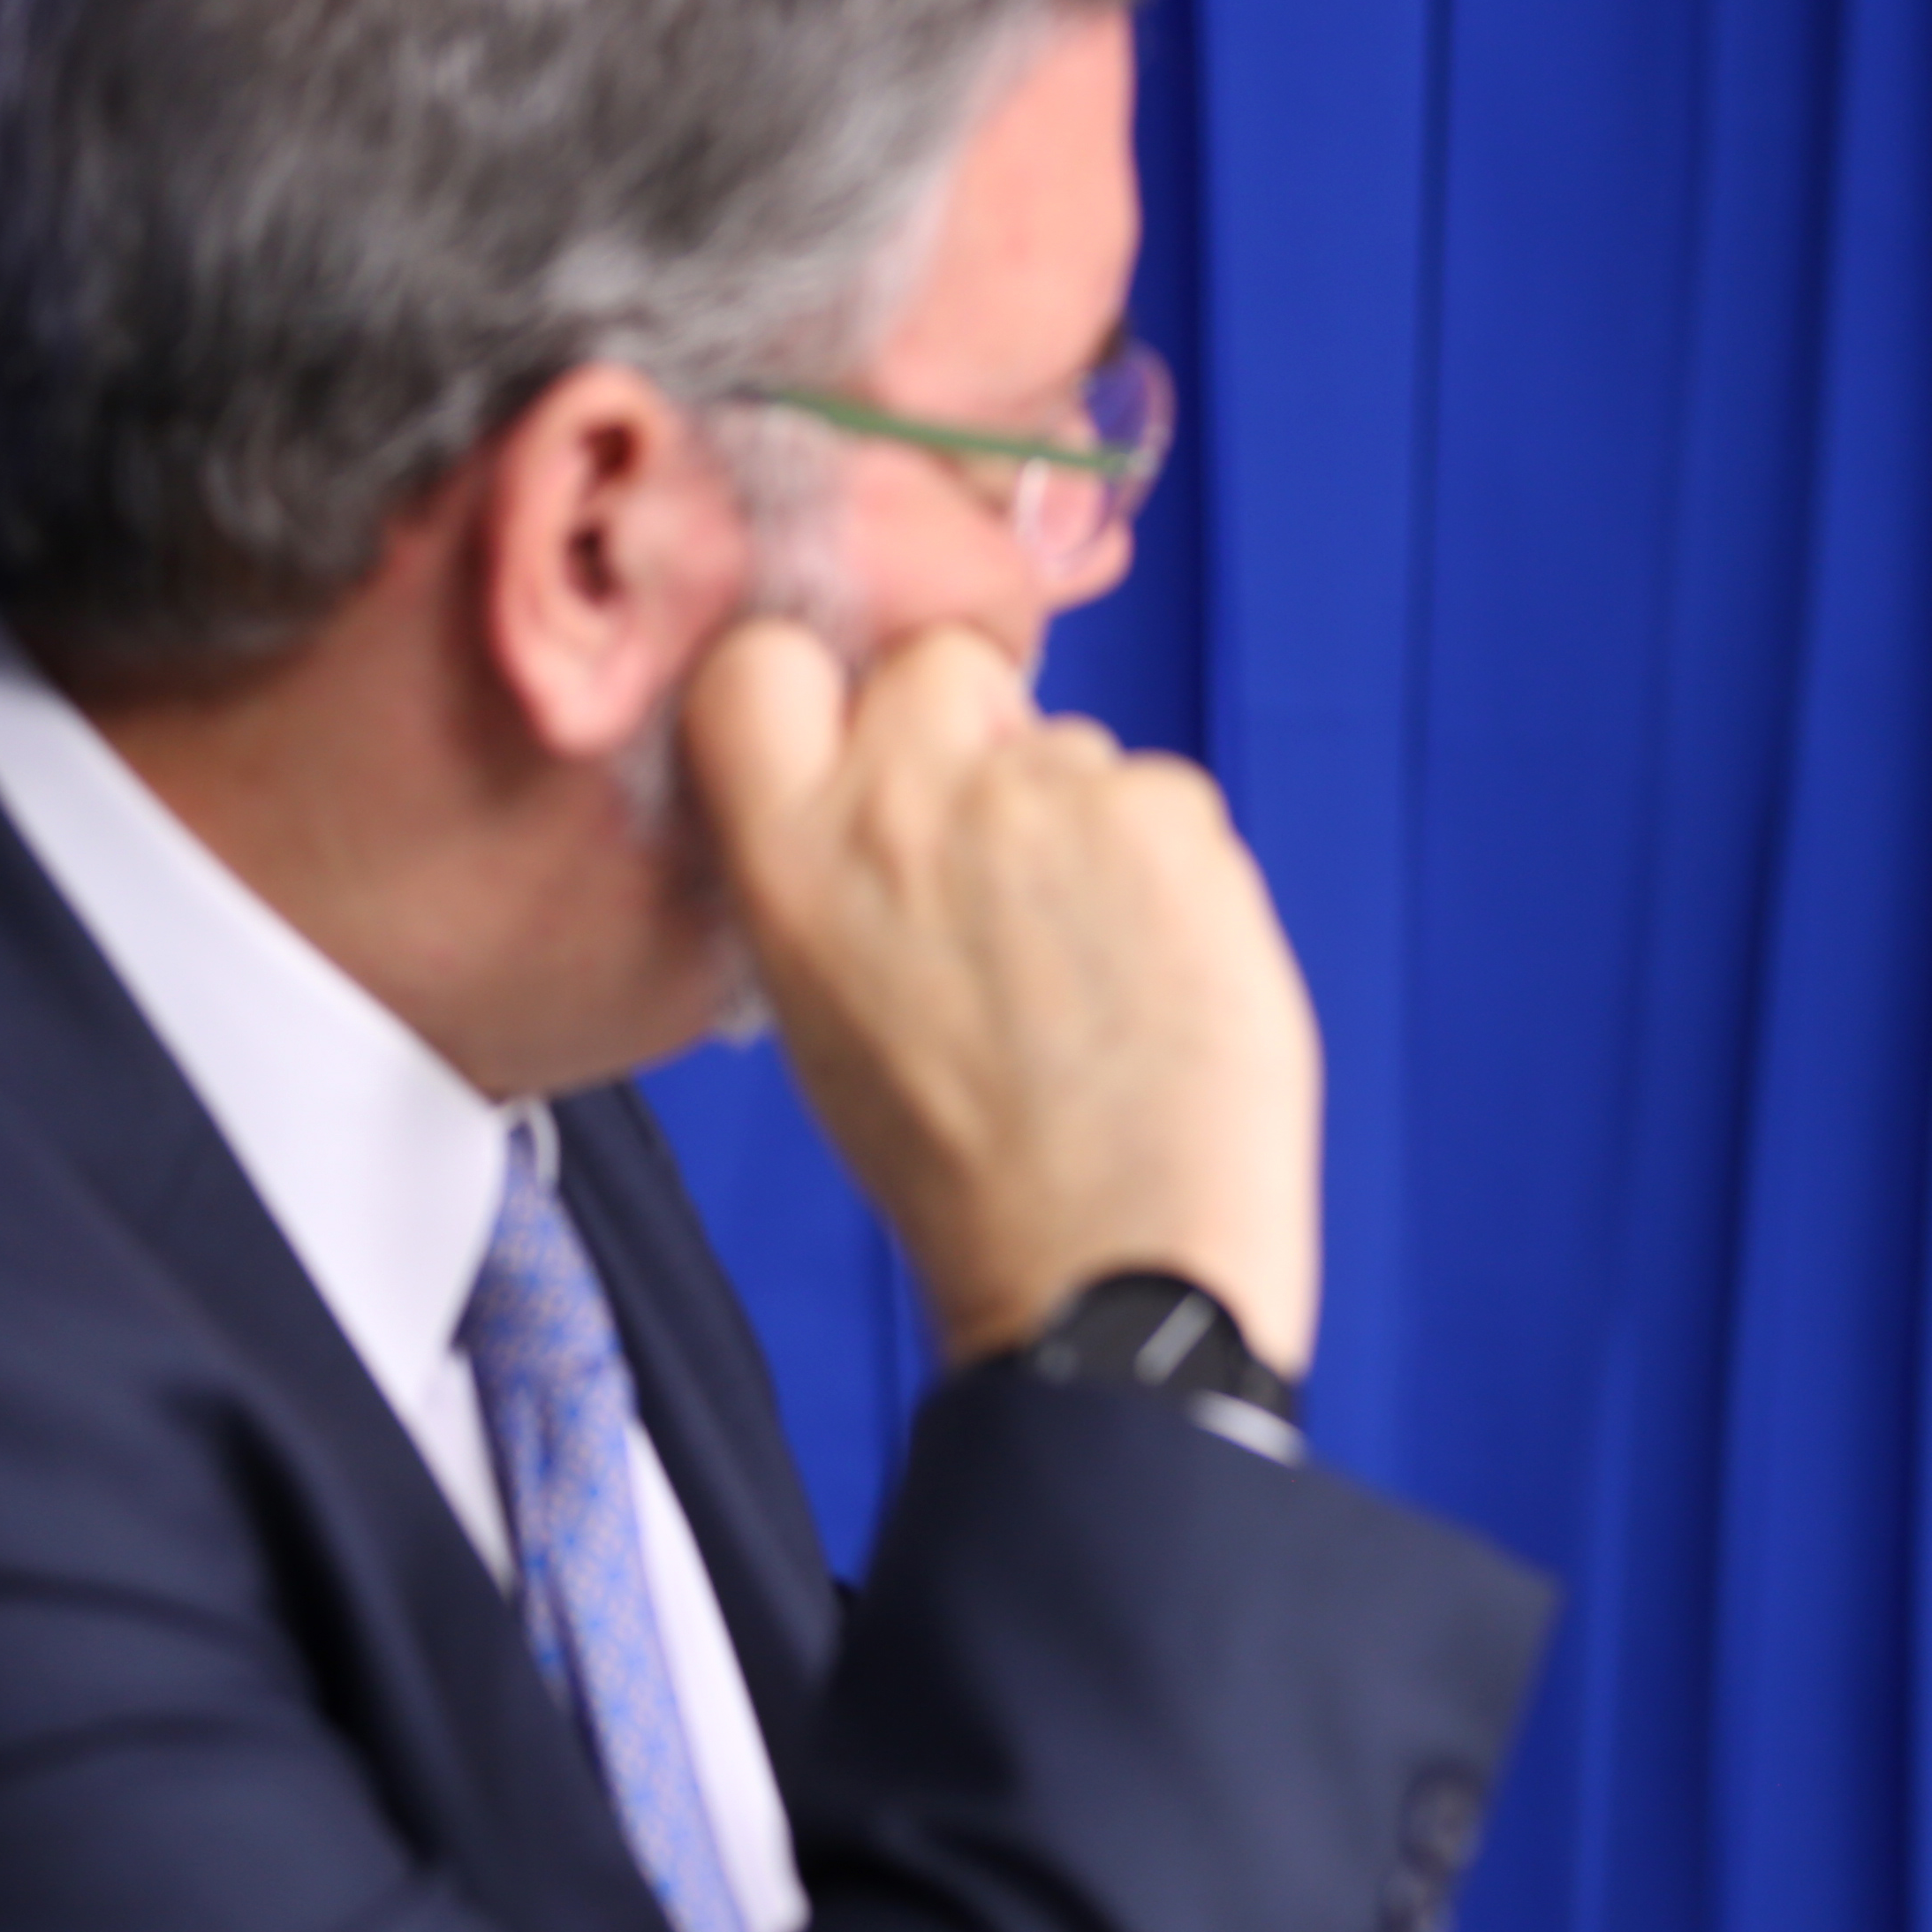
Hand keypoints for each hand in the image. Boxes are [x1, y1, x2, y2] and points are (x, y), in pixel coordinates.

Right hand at [683, 620, 1317, 1372]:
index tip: (861, 731)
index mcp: (791, 861)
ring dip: (1087, 825)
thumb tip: (878, 784)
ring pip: (1073, 750)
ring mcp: (1047, 799)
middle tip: (1009, 857)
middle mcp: (907, 804)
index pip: (759, 667)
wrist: (1109, 1265)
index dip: (823, 685)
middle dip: (976, 728)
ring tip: (1093, 970)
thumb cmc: (967, 1169)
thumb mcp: (825, 1013)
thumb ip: (833, 872)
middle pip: (941, 667)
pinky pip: (1168, 801)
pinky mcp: (1169, 819)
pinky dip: (1173, 871)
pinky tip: (1160, 975)